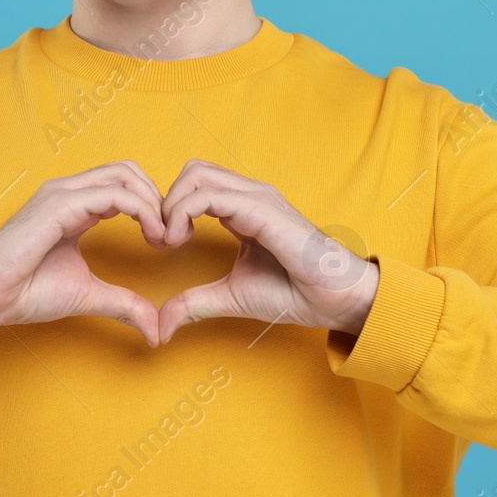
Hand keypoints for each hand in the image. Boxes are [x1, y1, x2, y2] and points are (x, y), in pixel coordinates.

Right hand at [0, 161, 167, 347]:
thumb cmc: (24, 291)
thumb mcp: (88, 294)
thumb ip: (123, 303)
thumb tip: (156, 329)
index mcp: (75, 205)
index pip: (124, 184)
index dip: (152, 206)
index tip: (165, 242)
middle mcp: (69, 191)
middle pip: (128, 170)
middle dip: (157, 198)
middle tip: (169, 236)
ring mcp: (62, 193)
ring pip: (124, 175)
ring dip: (153, 203)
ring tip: (161, 237)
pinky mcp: (59, 204)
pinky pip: (113, 193)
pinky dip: (141, 210)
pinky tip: (150, 235)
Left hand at [154, 159, 378, 344]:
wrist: (334, 299)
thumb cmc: (294, 293)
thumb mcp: (231, 296)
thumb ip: (195, 303)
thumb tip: (162, 325)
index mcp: (244, 208)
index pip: (196, 185)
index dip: (170, 209)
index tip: (163, 244)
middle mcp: (250, 195)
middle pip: (192, 171)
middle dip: (166, 201)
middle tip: (163, 240)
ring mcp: (257, 197)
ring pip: (196, 174)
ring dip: (171, 205)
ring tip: (170, 240)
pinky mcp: (260, 208)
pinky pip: (208, 194)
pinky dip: (182, 212)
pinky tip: (181, 240)